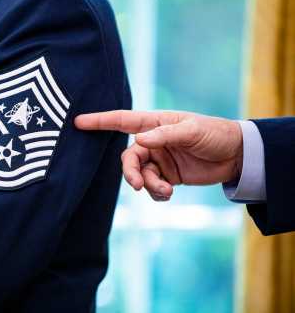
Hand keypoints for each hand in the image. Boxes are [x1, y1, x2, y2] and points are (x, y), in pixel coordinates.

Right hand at [75, 110, 242, 200]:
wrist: (237, 156)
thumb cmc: (215, 134)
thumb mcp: (193, 130)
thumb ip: (165, 135)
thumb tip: (138, 140)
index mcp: (156, 124)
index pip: (123, 121)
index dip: (100, 121)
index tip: (78, 122)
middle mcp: (153, 141)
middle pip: (129, 158)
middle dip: (131, 173)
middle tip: (137, 185)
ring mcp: (159, 160)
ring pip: (140, 176)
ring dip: (148, 186)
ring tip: (166, 191)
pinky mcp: (167, 176)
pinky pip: (152, 188)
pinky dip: (157, 193)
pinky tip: (170, 194)